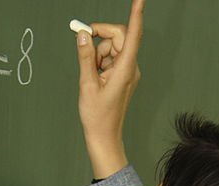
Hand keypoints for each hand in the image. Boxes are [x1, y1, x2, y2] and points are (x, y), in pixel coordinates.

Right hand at [75, 0, 145, 178]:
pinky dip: (101, 62)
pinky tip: (95, 77)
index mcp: (125, 69)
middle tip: (84, 42)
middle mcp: (130, 68)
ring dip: (98, 53)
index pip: (132, 34)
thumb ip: (85, 56)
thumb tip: (82, 35)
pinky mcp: (123, 76)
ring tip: (91, 74)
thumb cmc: (97, 117)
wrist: (104, 137)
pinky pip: (112, 59)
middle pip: (118, 37)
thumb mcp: (87, 84)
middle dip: (101, 38)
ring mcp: (128, 72)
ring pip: (113, 48)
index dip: (136, 14)